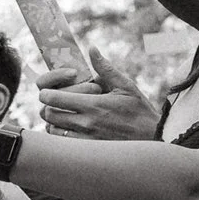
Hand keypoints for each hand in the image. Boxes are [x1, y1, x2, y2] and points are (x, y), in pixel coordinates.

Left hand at [36, 47, 159, 141]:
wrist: (153, 137)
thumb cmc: (139, 109)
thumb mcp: (125, 85)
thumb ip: (105, 69)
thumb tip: (92, 49)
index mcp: (93, 104)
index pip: (54, 98)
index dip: (45, 94)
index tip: (47, 92)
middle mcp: (86, 122)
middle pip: (48, 114)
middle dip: (47, 106)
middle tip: (53, 103)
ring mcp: (85, 139)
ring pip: (52, 130)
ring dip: (52, 122)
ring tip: (61, 115)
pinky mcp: (86, 150)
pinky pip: (62, 144)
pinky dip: (59, 135)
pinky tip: (67, 128)